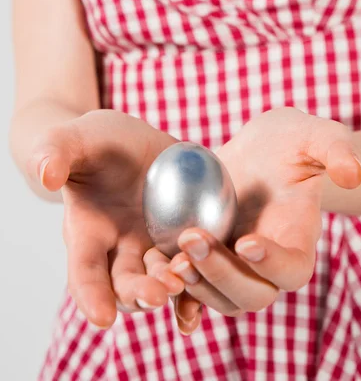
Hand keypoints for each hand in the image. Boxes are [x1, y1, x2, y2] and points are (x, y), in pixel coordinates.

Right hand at [31, 110, 185, 328]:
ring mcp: (153, 245)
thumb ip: (54, 152)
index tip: (101, 318)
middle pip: (127, 283)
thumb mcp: (71, 140)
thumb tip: (47, 176)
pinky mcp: (183, 235)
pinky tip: (215, 286)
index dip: (91, 294)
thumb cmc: (93, 142)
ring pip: (163, 277)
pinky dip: (202, 278)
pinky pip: (194, 262)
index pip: (84, 269)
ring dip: (173, 285)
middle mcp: (119, 249)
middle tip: (158, 294)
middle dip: (140, 293)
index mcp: (86, 234)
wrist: (128, 142)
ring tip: (184, 279)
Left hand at [166, 108, 360, 328]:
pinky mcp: (207, 259)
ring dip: (195, 285)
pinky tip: (154, 272)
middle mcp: (266, 264)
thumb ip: (336, 150)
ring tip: (171, 255)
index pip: (293, 270)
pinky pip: (192, 288)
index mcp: (298, 242)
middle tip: (194, 238)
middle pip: (251, 294)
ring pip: (218, 297)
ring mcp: (235, 266)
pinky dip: (175, 291)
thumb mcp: (316, 136)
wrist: (258, 150)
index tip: (247, 241)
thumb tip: (354, 175)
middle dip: (222, 273)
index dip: (272, 264)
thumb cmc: (292, 142)